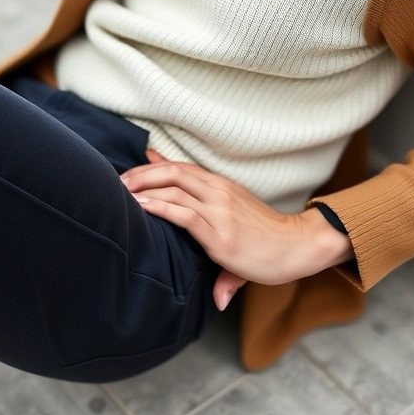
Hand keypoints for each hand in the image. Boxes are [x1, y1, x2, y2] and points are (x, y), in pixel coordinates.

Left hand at [120, 149, 352, 310]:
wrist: (297, 247)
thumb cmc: (263, 232)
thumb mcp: (230, 205)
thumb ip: (198, 195)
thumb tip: (164, 187)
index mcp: (220, 185)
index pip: (179, 167)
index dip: (149, 167)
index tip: (125, 173)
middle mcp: (218, 192)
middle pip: (172, 172)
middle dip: (140, 175)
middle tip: (116, 184)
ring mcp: (219, 212)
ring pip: (174, 190)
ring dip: (143, 190)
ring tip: (121, 194)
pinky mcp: (220, 235)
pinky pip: (184, 215)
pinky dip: (160, 208)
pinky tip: (142, 206)